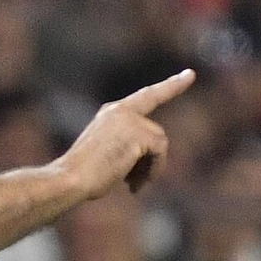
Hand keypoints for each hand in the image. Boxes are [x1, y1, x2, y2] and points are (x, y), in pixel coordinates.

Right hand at [56, 69, 195, 198]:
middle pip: (156, 133)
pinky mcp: (136, 133)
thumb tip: (151, 160)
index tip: (190, 75)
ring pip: (159, 142)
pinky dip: (154, 169)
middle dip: (154, 159)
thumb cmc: (85, 174)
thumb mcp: (109, 153)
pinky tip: (136, 184)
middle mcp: (120, 110)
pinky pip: (160, 151)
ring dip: (151, 167)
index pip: (148, 95)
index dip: (172, 86)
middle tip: (142, 181)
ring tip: (134, 185)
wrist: (70, 177)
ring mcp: (129, 119)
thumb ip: (130, 146)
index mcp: (112, 112)